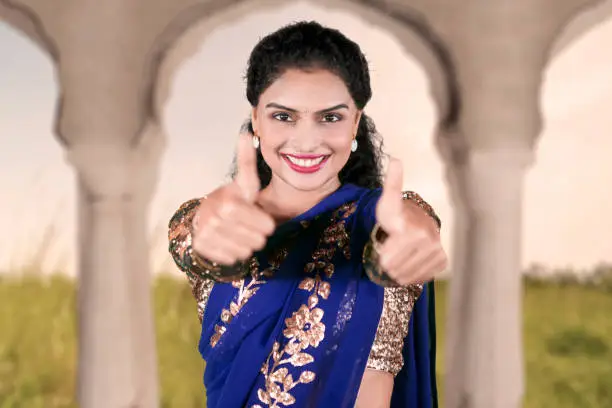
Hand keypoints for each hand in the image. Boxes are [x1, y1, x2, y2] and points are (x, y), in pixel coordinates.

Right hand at [191, 132, 275, 264]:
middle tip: (250, 227)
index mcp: (229, 201)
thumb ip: (247, 161)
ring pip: (244, 252)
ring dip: (247, 246)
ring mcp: (206, 233)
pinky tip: (230, 242)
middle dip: (257, 236)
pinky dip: (234, 254)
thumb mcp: (244, 183)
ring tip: (240, 234)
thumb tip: (247, 132)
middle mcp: (214, 218)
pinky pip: (230, 259)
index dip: (266, 224)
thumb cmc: (233, 199)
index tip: (262, 219)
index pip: (265, 226)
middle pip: (257, 241)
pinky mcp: (200, 247)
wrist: (204, 215)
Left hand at [375, 158, 446, 284]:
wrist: (416, 221)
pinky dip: (411, 274)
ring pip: (406, 276)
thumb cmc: (397, 214)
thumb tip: (396, 160)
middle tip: (390, 249)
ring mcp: (437, 253)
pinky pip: (419, 279)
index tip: (384, 243)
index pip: (388, 261)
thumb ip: (392, 184)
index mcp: (414, 231)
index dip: (382, 254)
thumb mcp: (388, 201)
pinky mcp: (442, 262)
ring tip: (398, 255)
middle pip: (395, 270)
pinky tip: (409, 263)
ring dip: (398, 270)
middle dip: (389, 262)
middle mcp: (429, 242)